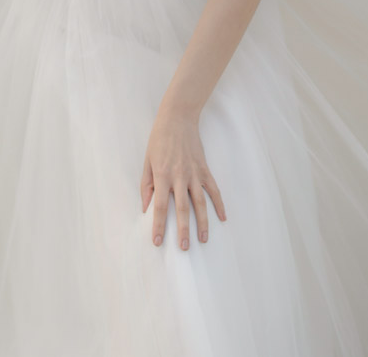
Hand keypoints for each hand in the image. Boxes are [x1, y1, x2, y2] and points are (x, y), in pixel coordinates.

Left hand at [141, 108, 224, 251]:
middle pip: (181, 209)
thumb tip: (145, 208)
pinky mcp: (204, 169)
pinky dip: (219, 204)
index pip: (160, 206)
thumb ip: (146, 185)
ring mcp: (194, 174)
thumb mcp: (147, 161)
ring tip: (202, 239)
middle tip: (184, 248)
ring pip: (200, 203)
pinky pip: (213, 190)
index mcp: (162, 175)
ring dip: (202, 222)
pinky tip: (222, 218)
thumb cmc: (159, 140)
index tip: (158, 242)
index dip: (159, 225)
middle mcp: (179, 177)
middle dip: (182, 230)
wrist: (178, 118)